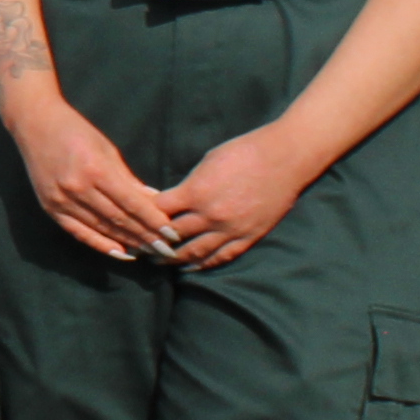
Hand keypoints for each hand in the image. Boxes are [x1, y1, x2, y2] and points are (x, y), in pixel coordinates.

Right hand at [0, 89, 173, 263]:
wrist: (34, 123)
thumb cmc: (76, 130)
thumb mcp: (107, 149)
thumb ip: (129, 179)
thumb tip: (154, 202)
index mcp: (96, 169)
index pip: (132, 204)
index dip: (153, 221)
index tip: (172, 233)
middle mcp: (78, 188)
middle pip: (119, 219)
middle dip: (146, 236)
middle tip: (167, 249)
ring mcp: (61, 200)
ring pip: (102, 228)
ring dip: (128, 242)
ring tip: (150, 251)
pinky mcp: (50, 207)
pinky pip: (79, 232)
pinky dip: (100, 244)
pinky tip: (120, 253)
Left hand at [153, 127, 321, 271]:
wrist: (284, 158)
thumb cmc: (244, 152)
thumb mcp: (207, 162)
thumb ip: (189, 184)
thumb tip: (170, 199)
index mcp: (197, 192)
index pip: (159, 211)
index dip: (145, 215)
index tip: (136, 218)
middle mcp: (210, 215)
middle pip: (173, 236)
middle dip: (153, 242)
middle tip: (139, 247)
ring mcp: (230, 229)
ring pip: (194, 252)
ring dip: (173, 259)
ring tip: (159, 261)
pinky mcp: (248, 237)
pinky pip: (221, 257)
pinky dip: (203, 264)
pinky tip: (190, 267)